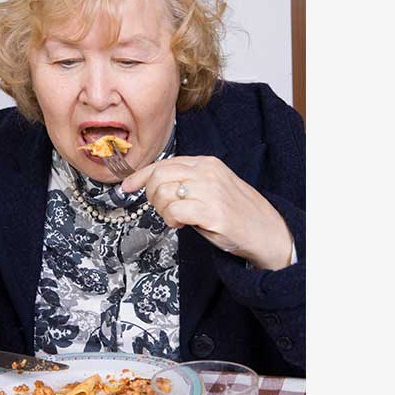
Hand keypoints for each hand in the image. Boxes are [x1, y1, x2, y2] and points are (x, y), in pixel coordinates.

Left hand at [122, 156, 292, 269]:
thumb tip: (154, 185)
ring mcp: (210, 191)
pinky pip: (174, 211)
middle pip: (159, 176)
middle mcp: (207, 172)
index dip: (140, 175)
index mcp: (206, 163)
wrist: (267, 231)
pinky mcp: (211, 212)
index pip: (164, 163)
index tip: (127, 186)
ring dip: (162, 210)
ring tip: (176, 218)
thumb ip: (187, 181)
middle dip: (151, 195)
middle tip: (161, 208)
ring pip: (163, 192)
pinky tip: (181, 224)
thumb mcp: (212, 186)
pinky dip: (170, 219)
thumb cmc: (237, 212)